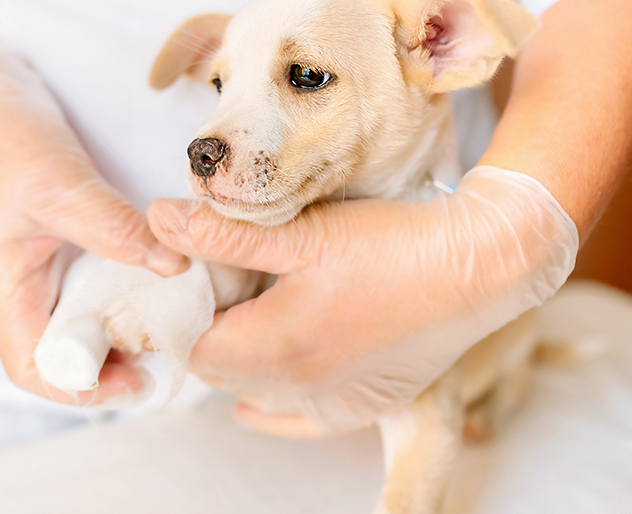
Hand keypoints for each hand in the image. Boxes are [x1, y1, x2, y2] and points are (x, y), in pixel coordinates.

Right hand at [0, 30, 187, 404]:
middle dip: (114, 366)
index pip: (33, 367)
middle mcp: (24, 292)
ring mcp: (45, 275)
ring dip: (124, 333)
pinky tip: (160, 285)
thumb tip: (173, 266)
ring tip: (170, 323)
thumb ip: (112, 227)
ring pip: (84, 327)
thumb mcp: (59, 184)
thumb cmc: (6, 143)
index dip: (82, 387)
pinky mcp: (65, 254)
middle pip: (64, 358)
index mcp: (5, 287)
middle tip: (167, 350)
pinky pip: (97, 292)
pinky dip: (128, 297)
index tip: (136, 380)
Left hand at [149, 166, 577, 434]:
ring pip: (258, 392)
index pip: (195, 348)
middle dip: (214, 334)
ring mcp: (334, 401)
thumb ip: (224, 233)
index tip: (199, 281)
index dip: (189, 313)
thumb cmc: (391, 245)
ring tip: (259, 317)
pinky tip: (266, 395)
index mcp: (275, 346)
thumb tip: (159, 220)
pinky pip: (300, 418)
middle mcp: (299, 386)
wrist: (478, 266)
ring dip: (245, 361)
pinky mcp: (364, 404)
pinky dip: (276, 403)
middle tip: (229, 291)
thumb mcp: (299, 232)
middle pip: (223, 372)